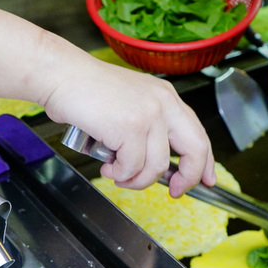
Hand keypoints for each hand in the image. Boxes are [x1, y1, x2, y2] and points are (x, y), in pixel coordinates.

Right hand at [42, 56, 215, 196]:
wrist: (61, 76)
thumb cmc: (85, 90)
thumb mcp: (130, 103)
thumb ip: (149, 128)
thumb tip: (159, 166)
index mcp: (166, 96)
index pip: (198, 132)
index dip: (205, 161)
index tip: (206, 179)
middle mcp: (163, 103)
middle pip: (195, 149)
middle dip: (188, 177)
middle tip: (174, 191)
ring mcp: (149, 115)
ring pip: (157, 167)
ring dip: (137, 180)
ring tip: (118, 174)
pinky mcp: (130, 128)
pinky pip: (132, 167)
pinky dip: (119, 174)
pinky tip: (108, 167)